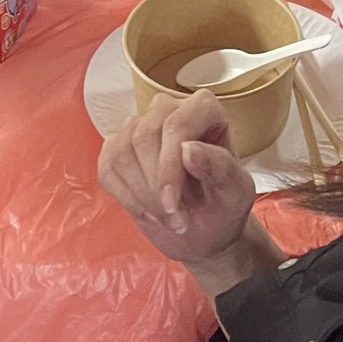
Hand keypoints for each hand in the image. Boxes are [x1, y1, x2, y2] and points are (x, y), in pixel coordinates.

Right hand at [98, 90, 259, 275]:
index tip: (172, 203)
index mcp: (204, 110)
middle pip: (144, 135)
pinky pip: (107, 166)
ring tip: (166, 218)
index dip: (168, 166)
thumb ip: (220, 168)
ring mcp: (141, 127)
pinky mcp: (119, 149)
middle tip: (175, 219)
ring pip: (122, 151)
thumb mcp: (236, 192)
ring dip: (140, 194)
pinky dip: (124, 196)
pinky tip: (147, 212)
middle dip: (155, 186)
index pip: (176, 124)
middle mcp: (170, 110)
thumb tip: (189, 149)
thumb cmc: (224, 206)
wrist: (205, 230)